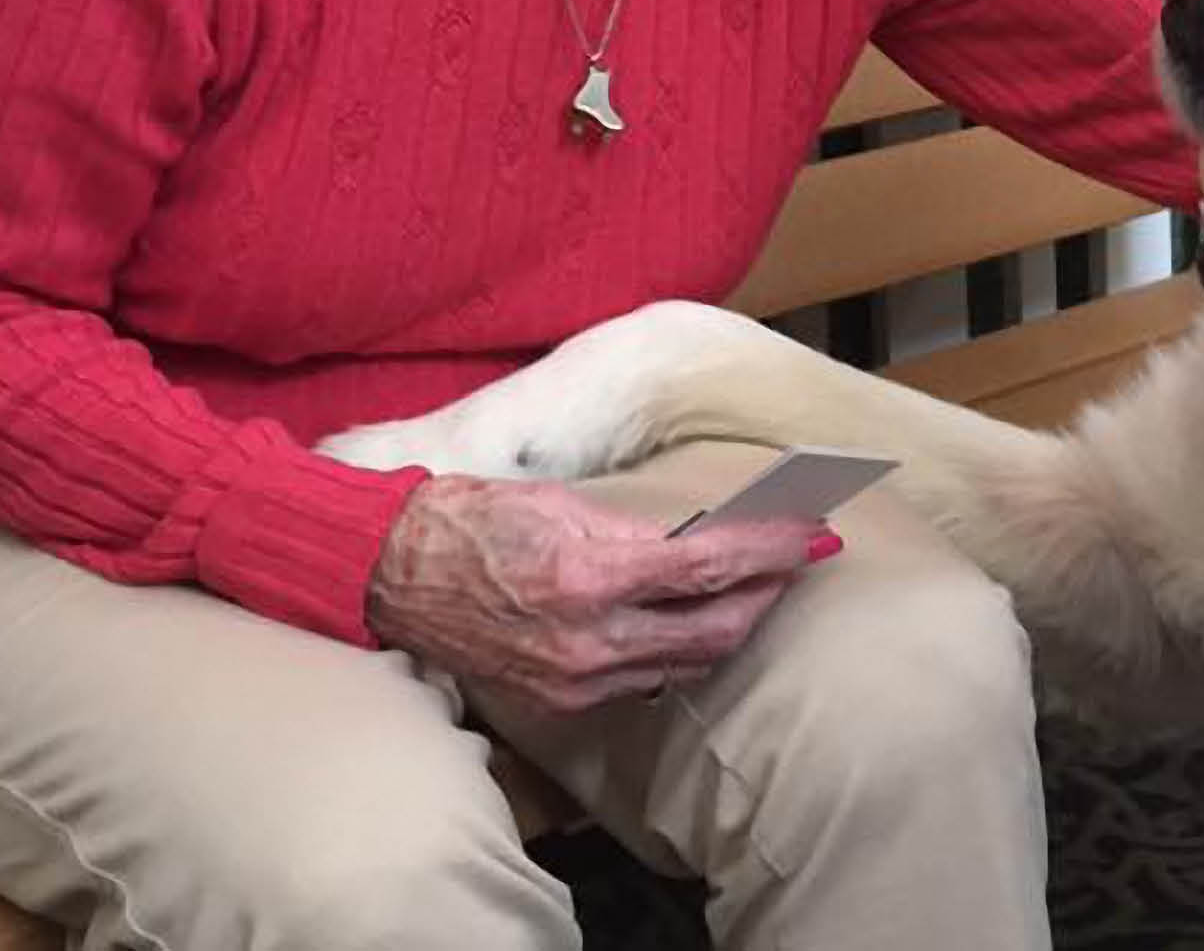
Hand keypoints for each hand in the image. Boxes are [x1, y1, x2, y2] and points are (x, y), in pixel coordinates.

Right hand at [369, 471, 826, 715]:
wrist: (392, 575)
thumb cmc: (472, 522)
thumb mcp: (560, 504)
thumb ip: (636, 531)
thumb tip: (704, 540)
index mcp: (590, 577)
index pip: (708, 568)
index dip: (770, 551)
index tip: (812, 534)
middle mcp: (590, 640)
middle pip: (714, 629)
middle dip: (765, 594)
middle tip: (796, 562)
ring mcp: (577, 680)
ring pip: (686, 662)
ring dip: (728, 626)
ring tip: (755, 590)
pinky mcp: (563, 701)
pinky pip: (644, 680)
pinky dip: (676, 650)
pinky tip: (690, 624)